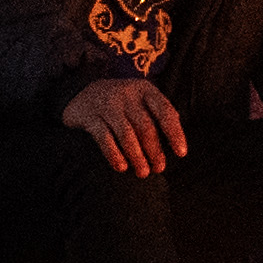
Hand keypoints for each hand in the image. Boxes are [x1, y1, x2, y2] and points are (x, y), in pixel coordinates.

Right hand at [64, 75, 187, 177]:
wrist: (82, 94)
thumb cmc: (122, 104)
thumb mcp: (141, 101)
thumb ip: (159, 115)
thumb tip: (177, 142)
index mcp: (145, 90)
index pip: (165, 111)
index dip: (175, 133)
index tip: (181, 153)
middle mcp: (127, 94)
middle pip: (145, 126)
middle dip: (154, 150)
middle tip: (158, 169)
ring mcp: (107, 104)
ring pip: (126, 134)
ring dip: (137, 156)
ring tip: (143, 173)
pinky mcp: (90, 116)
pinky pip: (104, 138)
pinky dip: (114, 154)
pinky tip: (121, 167)